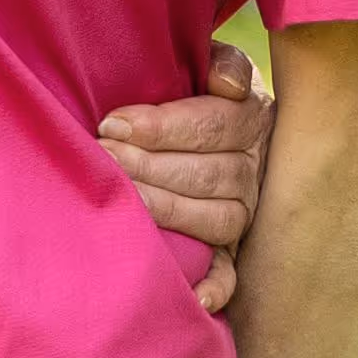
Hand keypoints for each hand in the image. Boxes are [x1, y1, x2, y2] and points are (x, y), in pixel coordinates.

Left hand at [98, 38, 274, 314]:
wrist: (206, 115)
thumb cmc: (190, 83)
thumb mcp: (209, 59)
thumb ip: (220, 62)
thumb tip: (226, 86)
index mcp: (250, 118)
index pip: (212, 125)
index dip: (161, 126)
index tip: (113, 124)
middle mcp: (252, 170)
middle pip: (210, 173)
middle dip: (151, 166)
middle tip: (104, 158)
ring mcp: (245, 213)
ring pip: (217, 219)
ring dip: (169, 211)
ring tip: (123, 199)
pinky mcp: (234, 249)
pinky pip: (233, 274)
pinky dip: (217, 286)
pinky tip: (195, 297)